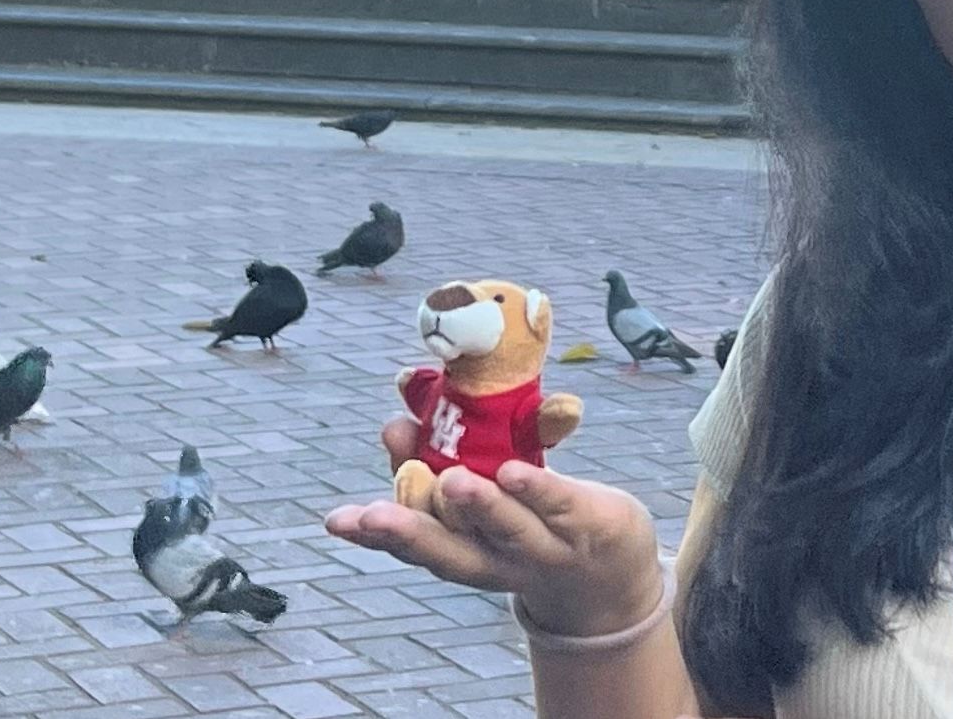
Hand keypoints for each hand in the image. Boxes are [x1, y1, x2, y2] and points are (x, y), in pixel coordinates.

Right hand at [329, 435, 664, 640]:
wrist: (613, 570)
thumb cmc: (536, 520)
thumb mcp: (486, 487)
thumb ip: (448, 441)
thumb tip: (408, 382)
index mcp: (463, 550)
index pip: (413, 542)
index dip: (375, 534)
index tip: (339, 522)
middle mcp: (496, 556)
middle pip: (447, 549)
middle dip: (406, 533)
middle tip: (367, 518)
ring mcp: (541, 543)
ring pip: (504, 528)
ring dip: (475, 508)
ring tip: (450, 482)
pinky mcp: (584, 520)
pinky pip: (557, 502)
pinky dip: (533, 489)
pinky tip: (510, 473)